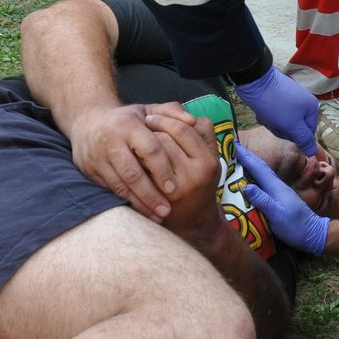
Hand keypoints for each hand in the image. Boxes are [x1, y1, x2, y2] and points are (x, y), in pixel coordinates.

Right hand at [67, 103, 178, 220]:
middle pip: (132, 173)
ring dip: (138, 204)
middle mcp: (110, 140)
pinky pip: (109, 190)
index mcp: (128, 124)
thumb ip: (172, 112)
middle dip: (150, 194)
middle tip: (166, 211)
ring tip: (156, 217)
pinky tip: (141, 213)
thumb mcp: (148, 110)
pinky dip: (126, 203)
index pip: (149, 149)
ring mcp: (97, 157)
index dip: (162, 170)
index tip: (174, 189)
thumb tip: (193, 121)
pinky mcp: (88, 170)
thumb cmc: (128, 119)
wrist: (87, 121)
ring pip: (119, 186)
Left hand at [143, 107, 225, 245]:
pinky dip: (134, 163)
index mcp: (208, 162)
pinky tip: (129, 159)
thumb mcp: (208, 159)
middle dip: (149, 131)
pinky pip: (142, 172)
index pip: (183, 130)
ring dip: (138, 145)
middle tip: (137, 127)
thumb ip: (202, 135)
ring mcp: (177, 188)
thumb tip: (189, 116)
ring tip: (132, 141)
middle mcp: (195, 175)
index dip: (165, 120)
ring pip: (150, 155)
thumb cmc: (200, 183)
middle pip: (164, 140)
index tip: (151, 118)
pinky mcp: (161, 199)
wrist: (194, 222)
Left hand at [235, 66, 317, 155]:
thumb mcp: (291, 125)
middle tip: (273, 121)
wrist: (254, 80)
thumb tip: (312, 153)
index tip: (283, 129)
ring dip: (272, 123)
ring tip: (266, 115)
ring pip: (283, 122)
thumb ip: (303, 139)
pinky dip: (268, 115)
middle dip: (281, 128)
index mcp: (311, 108)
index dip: (294, 136)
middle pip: (295, 128)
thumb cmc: (275, 104)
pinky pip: (275, 113)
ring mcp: (291, 99)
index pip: (307, 133)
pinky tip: (262, 110)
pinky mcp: (278, 97)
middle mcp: (303, 103)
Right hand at [237, 141, 328, 255]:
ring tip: (236, 161)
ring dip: (249, 166)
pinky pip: (263, 184)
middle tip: (231, 149)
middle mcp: (277, 186)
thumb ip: (263, 200)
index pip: (258, 168)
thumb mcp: (277, 215)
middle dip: (246, 158)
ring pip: (261, 175)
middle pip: (260, 168)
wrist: (313, 234)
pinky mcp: (279, 199)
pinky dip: (254, 178)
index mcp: (276, 187)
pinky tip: (249, 180)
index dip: (246, 157)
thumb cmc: (295, 226)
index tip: (234, 145)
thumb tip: (246, 186)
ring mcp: (279, 192)